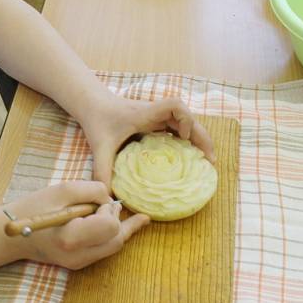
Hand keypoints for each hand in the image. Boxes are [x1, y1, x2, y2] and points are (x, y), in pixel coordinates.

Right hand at [2, 181, 149, 269]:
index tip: (96, 200)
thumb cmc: (33, 208)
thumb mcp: (62, 190)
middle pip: (117, 239)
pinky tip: (123, 222)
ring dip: (118, 226)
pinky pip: (104, 249)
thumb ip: (92, 190)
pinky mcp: (79, 263)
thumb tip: (110, 200)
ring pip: (114, 246)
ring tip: (120, 211)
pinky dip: (112, 235)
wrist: (11, 235)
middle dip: (116, 218)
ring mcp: (79, 263)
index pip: (110, 226)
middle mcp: (78, 256)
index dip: (109, 209)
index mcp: (71, 238)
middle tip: (106, 203)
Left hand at [79, 94, 215, 187]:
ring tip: (205, 161)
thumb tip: (107, 198)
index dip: (185, 119)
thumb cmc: (97, 120)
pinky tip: (188, 157)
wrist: (93, 104)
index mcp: (145, 114)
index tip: (184, 138)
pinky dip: (186, 140)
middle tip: (209, 161)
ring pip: (186, 123)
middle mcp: (155, 113)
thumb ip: (102, 171)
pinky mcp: (155, 122)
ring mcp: (157, 117)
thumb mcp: (99, 147)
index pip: (174, 105)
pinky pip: (177, 128)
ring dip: (197, 139)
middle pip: (189, 117)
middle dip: (201, 137)